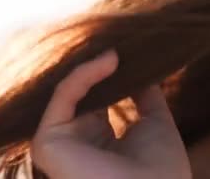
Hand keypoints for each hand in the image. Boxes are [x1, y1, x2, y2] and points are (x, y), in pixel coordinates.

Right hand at [30, 49, 191, 178]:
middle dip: (98, 66)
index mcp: (100, 142)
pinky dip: (85, 73)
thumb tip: (144, 70)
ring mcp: (61, 142)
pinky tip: (109, 60)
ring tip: (117, 52)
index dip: (110, 74)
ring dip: (93, 66)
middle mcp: (77, 142)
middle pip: (81, 92)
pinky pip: (64, 95)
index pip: (97, 99)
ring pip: (70, 90)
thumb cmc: (161, 168)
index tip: (127, 52)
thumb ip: (146, 96)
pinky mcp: (48, 141)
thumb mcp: (157, 123)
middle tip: (119, 44)